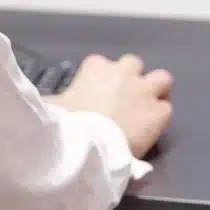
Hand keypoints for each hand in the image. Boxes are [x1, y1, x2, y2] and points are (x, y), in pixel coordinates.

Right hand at [50, 54, 173, 157]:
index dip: (98, 79)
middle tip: (124, 99)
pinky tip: (151, 129)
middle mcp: (124, 73)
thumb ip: (53, 99)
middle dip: (131, 78)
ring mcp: (145, 91)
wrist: (90, 144)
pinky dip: (160, 117)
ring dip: (155, 91)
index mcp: (96, 67)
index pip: (99, 64)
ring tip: (146, 108)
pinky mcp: (160, 112)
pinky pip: (167, 108)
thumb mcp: (52, 104)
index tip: (95, 95)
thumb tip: (43, 104)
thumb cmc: (67, 122)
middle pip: (133, 64)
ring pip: (162, 78)